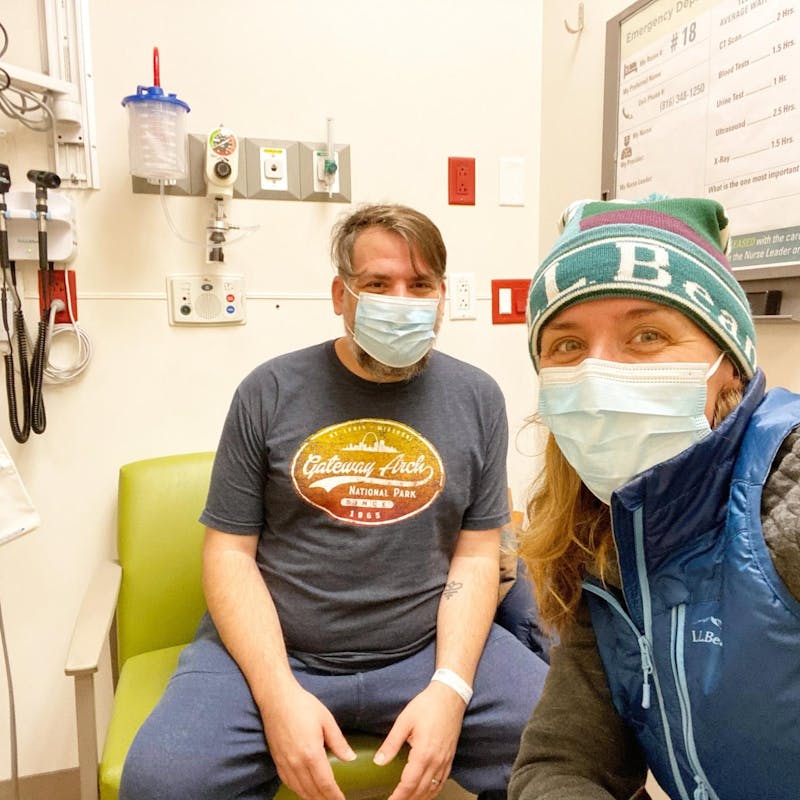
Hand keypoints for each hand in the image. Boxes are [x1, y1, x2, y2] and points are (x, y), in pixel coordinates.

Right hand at [260, 683, 355, 799]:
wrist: (277, 698)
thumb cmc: (303, 705)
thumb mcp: (326, 720)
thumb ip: (338, 742)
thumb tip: (351, 758)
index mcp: (311, 753)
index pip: (325, 784)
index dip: (334, 796)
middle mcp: (296, 763)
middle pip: (312, 791)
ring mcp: (284, 763)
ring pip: (299, 789)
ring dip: (311, 797)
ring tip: (322, 799)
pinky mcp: (276, 760)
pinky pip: (288, 782)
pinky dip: (298, 790)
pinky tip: (304, 790)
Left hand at [376, 681, 466, 799]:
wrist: (450, 695)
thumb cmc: (428, 705)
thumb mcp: (404, 721)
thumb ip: (391, 743)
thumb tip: (378, 761)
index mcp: (424, 753)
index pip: (409, 784)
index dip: (398, 797)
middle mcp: (436, 761)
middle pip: (421, 791)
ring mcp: (445, 760)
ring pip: (432, 789)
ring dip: (420, 798)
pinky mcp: (450, 757)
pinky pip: (441, 781)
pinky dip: (432, 791)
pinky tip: (425, 792)